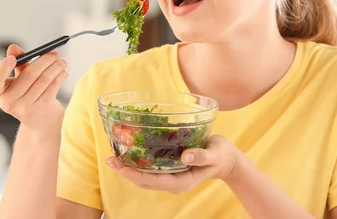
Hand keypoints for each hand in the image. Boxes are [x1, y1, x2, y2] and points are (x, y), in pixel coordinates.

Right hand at [0, 44, 67, 135]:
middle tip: (54, 53)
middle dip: (44, 60)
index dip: (2, 69)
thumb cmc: (28, 94)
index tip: (12, 58)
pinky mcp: (40, 108)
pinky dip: (60, 76)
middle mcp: (9, 102)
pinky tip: (63, 71)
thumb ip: (18, 62)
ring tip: (62, 61)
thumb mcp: (19, 78)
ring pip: (44, 79)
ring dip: (56, 67)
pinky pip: (53, 87)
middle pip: (28, 75)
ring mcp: (25, 107)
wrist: (40, 120)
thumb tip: (13, 47)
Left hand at [105, 135, 240, 193]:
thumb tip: (185, 156)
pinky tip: (129, 153)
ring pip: (145, 177)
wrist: (226, 159)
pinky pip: (150, 170)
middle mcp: (173, 182)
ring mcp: (170, 177)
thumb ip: (201, 156)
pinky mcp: (170, 170)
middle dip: (125, 172)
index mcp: (181, 181)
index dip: (135, 175)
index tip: (121, 167)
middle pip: (144, 181)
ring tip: (112, 158)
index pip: (153, 181)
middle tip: (110, 160)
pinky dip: (137, 164)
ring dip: (128, 169)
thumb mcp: (215, 154)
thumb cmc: (221, 155)